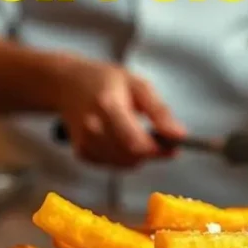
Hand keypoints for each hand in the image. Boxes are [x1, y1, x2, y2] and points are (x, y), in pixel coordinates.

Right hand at [48, 54, 185, 167]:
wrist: (68, 84)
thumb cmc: (106, 81)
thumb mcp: (139, 86)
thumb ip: (160, 112)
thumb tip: (179, 136)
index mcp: (108, 106)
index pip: (137, 143)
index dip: (159, 149)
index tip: (173, 145)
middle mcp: (93, 127)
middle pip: (132, 157)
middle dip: (151, 151)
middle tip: (156, 134)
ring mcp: (84, 142)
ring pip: (125, 164)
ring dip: (138, 154)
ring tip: (134, 130)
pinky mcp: (81, 153)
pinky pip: (114, 165)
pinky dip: (123, 157)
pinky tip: (119, 137)